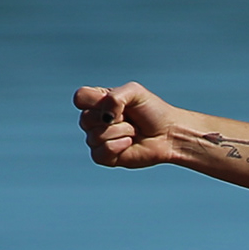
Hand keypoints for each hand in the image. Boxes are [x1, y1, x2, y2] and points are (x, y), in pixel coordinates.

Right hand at [75, 81, 190, 165]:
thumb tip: (105, 117)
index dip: (96, 101)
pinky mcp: (105, 157)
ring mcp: (98, 139)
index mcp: (98, 102)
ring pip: (94, 137)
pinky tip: (129, 144)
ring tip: (133, 131)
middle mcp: (95, 120)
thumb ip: (115, 97)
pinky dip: (118, 147)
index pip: (79, 97)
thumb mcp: (135, 92)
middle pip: (85, 119)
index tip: (118, 103)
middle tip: (129, 119)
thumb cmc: (153, 111)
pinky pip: (100, 153)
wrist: (168, 133)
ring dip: (121, 132)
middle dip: (114, 119)